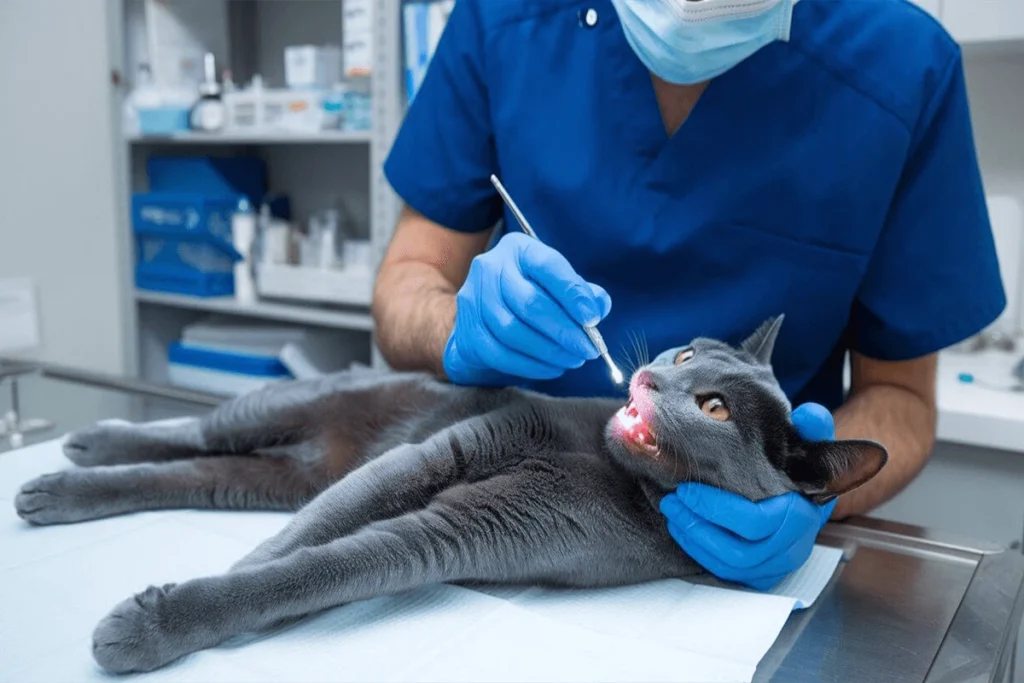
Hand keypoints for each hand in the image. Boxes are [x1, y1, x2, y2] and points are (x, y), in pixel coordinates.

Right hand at [443, 232, 611, 384]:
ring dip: (549, 351)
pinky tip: (552, 367)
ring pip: (513, 331)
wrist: (485, 313)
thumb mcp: (556, 282)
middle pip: (529, 303)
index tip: (593, 319)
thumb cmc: (530, 293)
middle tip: (589, 349)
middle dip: (564, 331)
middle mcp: (491, 268)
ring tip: (573, 359)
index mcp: (519, 249)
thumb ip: (581, 291)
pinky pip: (500, 354)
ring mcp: (475, 299)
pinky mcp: (468, 330)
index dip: (572, 294)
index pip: (549, 266)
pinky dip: (530, 366)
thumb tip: (598, 307)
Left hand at [659, 403, 837, 590]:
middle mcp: (792, 547)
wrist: (812, 495)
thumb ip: (813, 426)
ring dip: (694, 540)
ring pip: (730, 564)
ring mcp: (777, 565)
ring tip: (673, 514)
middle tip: (672, 500)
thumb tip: (808, 415)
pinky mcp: (762, 575)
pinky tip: (683, 530)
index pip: (754, 522)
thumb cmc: (804, 469)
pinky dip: (700, 554)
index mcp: (802, 516)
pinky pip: (728, 573)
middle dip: (697, 524)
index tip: (686, 489)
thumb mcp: (810, 444)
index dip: (715, 508)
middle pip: (738, 548)